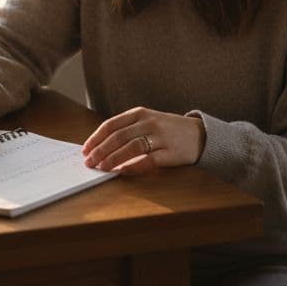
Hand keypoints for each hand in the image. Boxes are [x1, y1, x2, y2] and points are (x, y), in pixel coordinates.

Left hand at [82, 107, 203, 174]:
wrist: (201, 135)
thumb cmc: (170, 130)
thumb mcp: (149, 121)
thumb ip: (129, 129)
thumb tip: (102, 146)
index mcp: (140, 113)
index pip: (111, 125)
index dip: (96, 138)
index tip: (85, 150)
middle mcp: (149, 122)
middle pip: (118, 137)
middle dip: (100, 151)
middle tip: (89, 162)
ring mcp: (161, 137)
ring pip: (130, 148)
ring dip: (112, 159)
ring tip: (102, 168)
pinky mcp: (170, 153)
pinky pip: (148, 160)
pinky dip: (133, 167)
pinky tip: (122, 172)